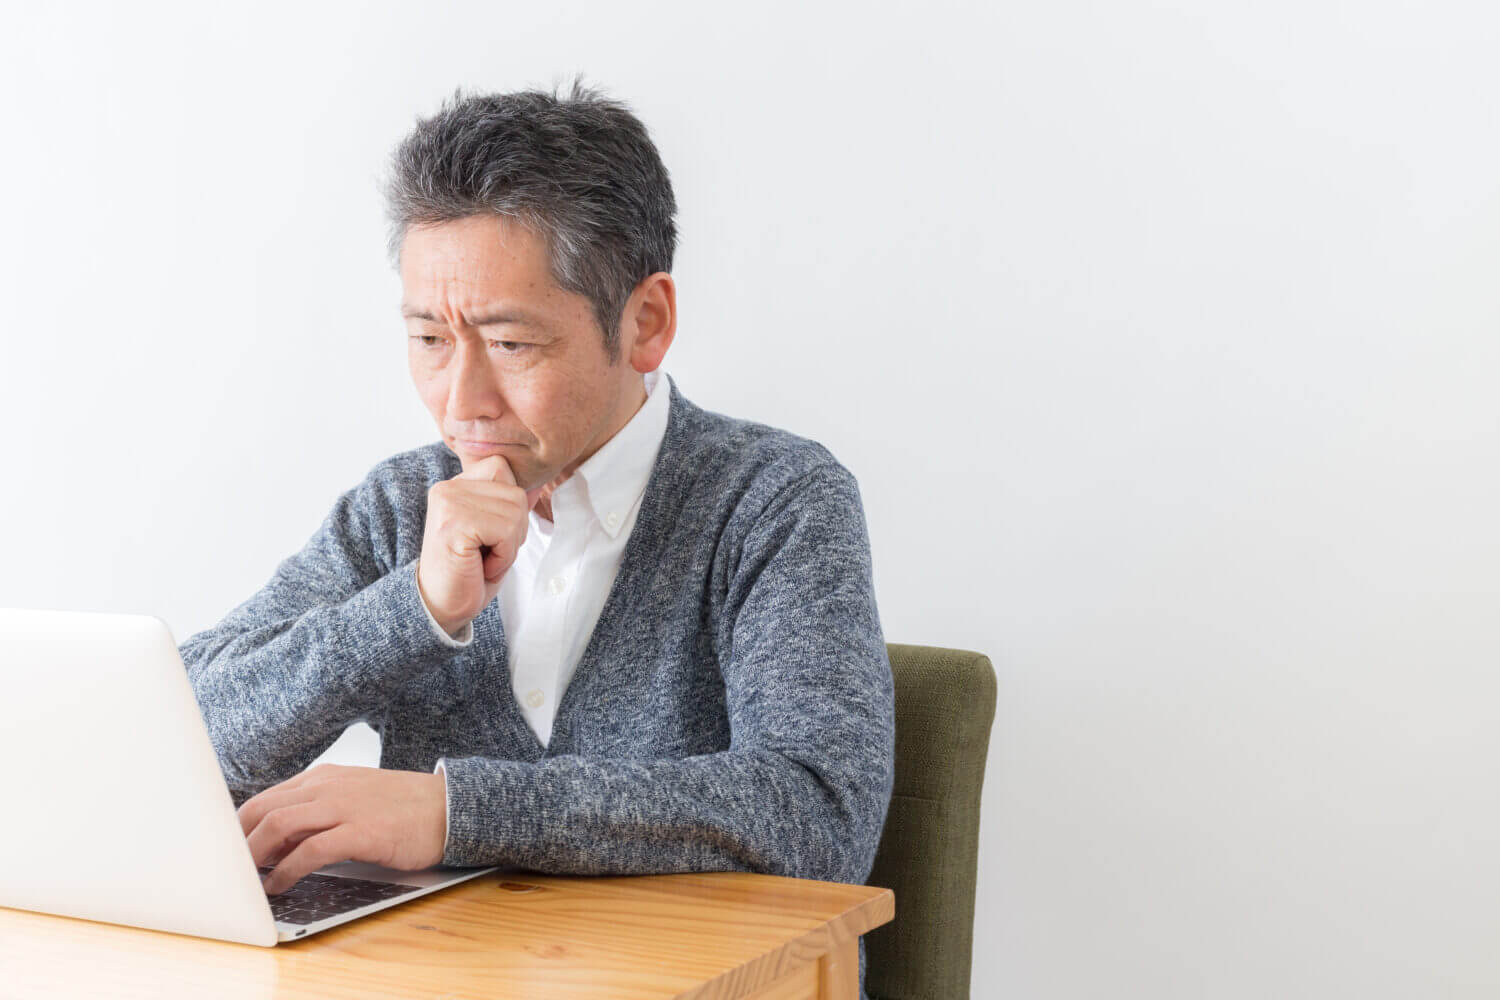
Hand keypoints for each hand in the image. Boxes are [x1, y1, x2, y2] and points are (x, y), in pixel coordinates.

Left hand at [238, 763, 447, 894]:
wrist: (448, 808)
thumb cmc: (401, 808)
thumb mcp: (353, 798)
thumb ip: (315, 813)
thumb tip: (275, 844)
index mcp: (324, 777)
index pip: (265, 798)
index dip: (238, 827)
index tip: (227, 851)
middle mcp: (329, 786)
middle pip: (263, 809)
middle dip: (237, 841)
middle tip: (229, 869)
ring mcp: (344, 807)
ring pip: (280, 825)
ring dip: (255, 855)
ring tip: (248, 879)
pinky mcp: (361, 832)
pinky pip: (311, 850)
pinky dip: (287, 870)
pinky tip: (280, 885)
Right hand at [416, 454, 545, 636]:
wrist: (441, 608)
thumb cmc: (470, 573)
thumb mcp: (497, 533)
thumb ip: (512, 506)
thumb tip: (537, 484)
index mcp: (456, 485)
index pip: (502, 468)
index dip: (511, 506)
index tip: (489, 535)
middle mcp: (448, 488)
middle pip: (516, 493)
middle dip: (514, 530)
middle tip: (487, 553)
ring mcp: (448, 503)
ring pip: (515, 512)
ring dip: (509, 546)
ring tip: (483, 560)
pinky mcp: (453, 524)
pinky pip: (505, 531)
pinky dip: (503, 557)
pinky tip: (481, 567)